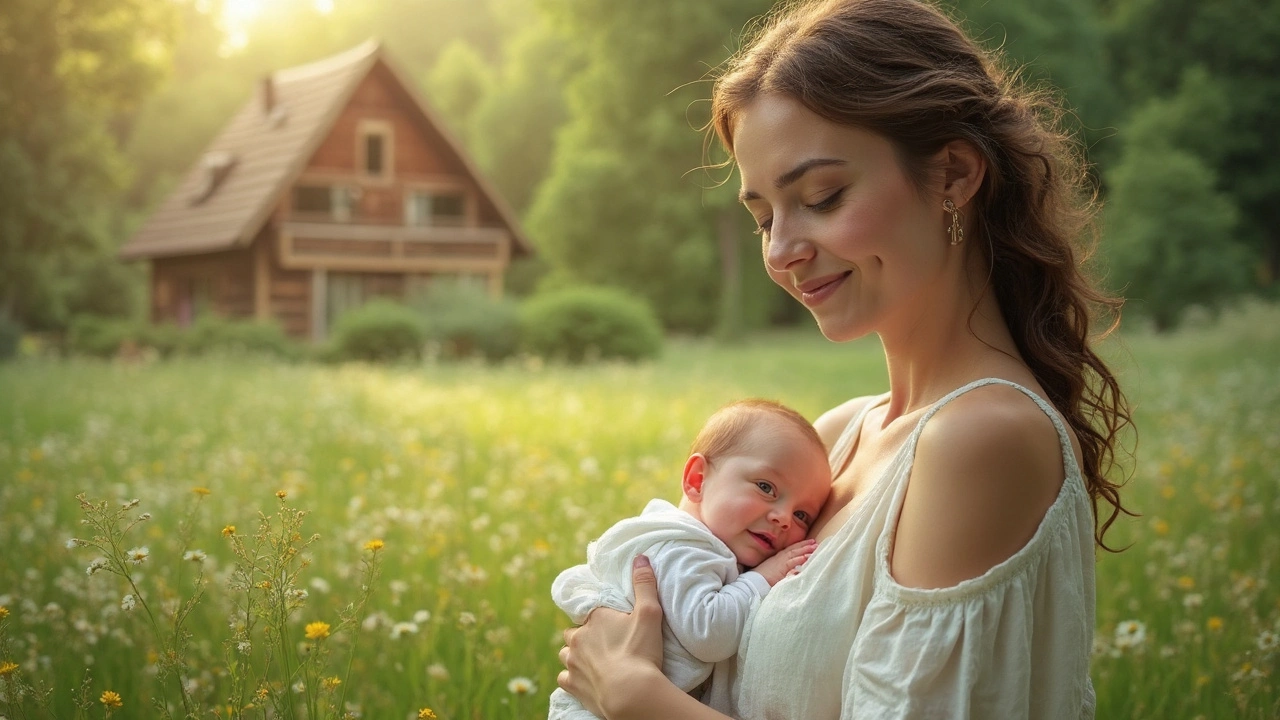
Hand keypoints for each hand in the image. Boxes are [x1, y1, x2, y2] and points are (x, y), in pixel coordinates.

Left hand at [558, 555, 665, 717]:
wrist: (630, 693)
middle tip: (603, 643)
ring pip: (565, 652)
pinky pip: (563, 677)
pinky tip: (583, 679)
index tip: (611, 625)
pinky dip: (571, 677)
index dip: (600, 618)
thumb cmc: (640, 652)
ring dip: (575, 654)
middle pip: (573, 631)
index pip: (591, 611)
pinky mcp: (571, 684)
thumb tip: (640, 557)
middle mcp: (577, 637)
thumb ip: (644, 584)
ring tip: (592, 660)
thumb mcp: (649, 613)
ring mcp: (572, 662)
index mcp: (594, 618)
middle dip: (583, 635)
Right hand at [753, 538, 816, 584]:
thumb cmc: (762, 577)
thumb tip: (794, 570)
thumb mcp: (774, 571)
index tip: (810, 542)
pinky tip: (806, 557)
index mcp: (778, 557)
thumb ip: (784, 569)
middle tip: (815, 542)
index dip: (801, 545)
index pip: (791, 549)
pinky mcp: (781, 568)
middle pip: (794, 549)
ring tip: (814, 548)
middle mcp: (780, 557)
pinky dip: (799, 559)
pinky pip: (791, 562)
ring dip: (805, 550)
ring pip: (795, 553)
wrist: (754, 582)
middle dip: (805, 545)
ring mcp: (780, 562)